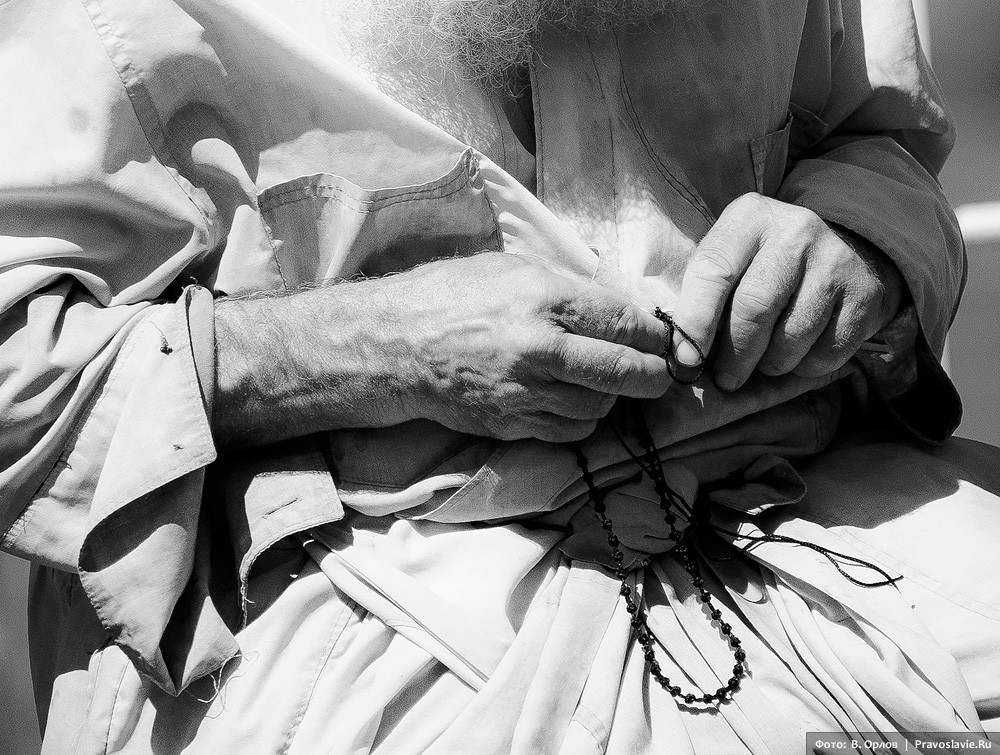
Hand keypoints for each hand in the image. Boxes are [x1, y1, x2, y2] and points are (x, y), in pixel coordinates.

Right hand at [215, 252, 670, 445]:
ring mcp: (526, 392)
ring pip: (601, 406)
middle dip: (654, 375)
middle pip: (626, 371)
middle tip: (661, 373)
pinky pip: (569, 431)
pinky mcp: (512, 423)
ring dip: (614, 397)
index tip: (663, 338)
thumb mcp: (510, 267)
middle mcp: (540, 348)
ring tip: (608, 382)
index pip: (626, 321)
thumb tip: (619, 305)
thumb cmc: (448, 295)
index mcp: (544, 298)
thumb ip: (568, 286)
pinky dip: (584, 419)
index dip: (655, 334)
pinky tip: (575, 401)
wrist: (393, 346)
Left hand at [670, 193, 903, 390]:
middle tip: (724, 379)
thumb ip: (704, 292)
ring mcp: (835, 261)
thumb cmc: (766, 263)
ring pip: (792, 336)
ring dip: (771, 365)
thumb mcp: (732, 257)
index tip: (685, 360)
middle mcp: (795, 231)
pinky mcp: (866, 293)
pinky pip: (828, 351)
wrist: (846, 247)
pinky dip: (807, 367)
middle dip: (733, 355)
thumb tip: (681, 352)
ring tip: (762, 365)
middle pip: (754, 308)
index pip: (713, 272)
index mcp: (749, 218)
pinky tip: (799, 356)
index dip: (695, 322)